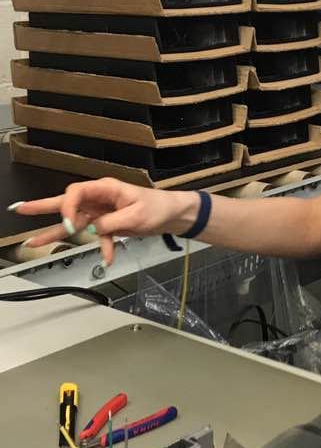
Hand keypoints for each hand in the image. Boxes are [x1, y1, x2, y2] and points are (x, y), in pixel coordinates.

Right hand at [12, 180, 199, 265]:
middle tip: (20, 210)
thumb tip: (92, 230)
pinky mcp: (107, 224)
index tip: (70, 224)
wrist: (173, 216)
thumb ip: (110, 223)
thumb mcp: (136, 215)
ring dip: (56, 234)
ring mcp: (101, 212)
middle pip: (66, 202)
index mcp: (105, 188)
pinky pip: (97, 237)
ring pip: (74, 223)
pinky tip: (107, 259)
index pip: (76, 193)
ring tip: (33, 243)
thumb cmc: (158, 208)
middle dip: (42, 207)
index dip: (68, 208)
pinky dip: (102, 248)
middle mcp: (99, 198)